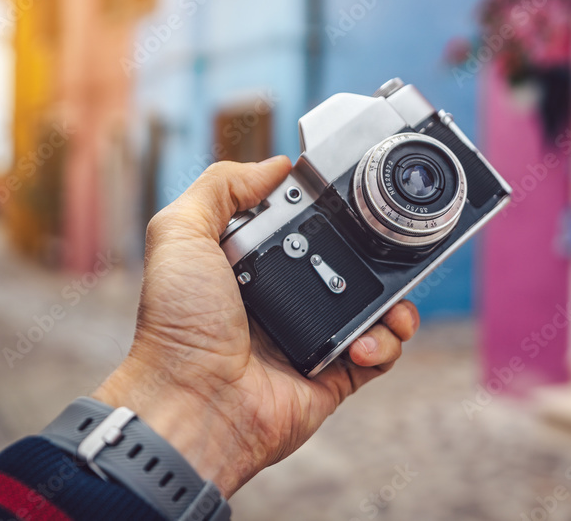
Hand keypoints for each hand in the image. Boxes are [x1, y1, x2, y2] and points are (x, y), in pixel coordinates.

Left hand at [92, 158, 419, 496]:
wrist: (192, 405)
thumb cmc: (176, 326)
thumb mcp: (179, 234)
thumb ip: (220, 188)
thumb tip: (275, 165)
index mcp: (254, 266)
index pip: (307, 229)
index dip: (334, 214)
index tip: (355, 203)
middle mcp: (287, 299)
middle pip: (350, 265)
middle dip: (376, 255)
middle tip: (386, 251)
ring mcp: (313, 337)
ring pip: (375, 308)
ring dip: (394, 302)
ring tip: (390, 305)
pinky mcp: (334, 375)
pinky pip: (378, 353)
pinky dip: (386, 343)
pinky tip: (367, 341)